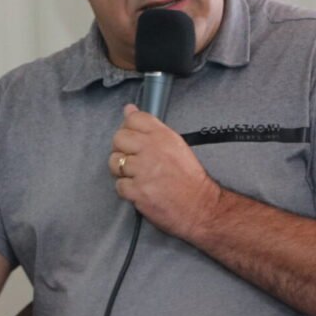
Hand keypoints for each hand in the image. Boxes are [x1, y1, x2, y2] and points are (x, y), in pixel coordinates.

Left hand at [109, 104, 219, 240]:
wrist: (200, 206)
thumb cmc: (189, 177)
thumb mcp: (174, 144)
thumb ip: (150, 127)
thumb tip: (128, 109)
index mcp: (163, 136)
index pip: (133, 119)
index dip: (129, 129)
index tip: (134, 140)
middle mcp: (151, 149)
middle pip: (118, 139)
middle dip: (122, 150)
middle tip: (134, 160)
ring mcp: (144, 171)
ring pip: (114, 162)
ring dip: (122, 171)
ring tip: (137, 176)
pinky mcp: (138, 191)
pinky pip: (119, 185)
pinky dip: (127, 189)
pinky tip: (140, 189)